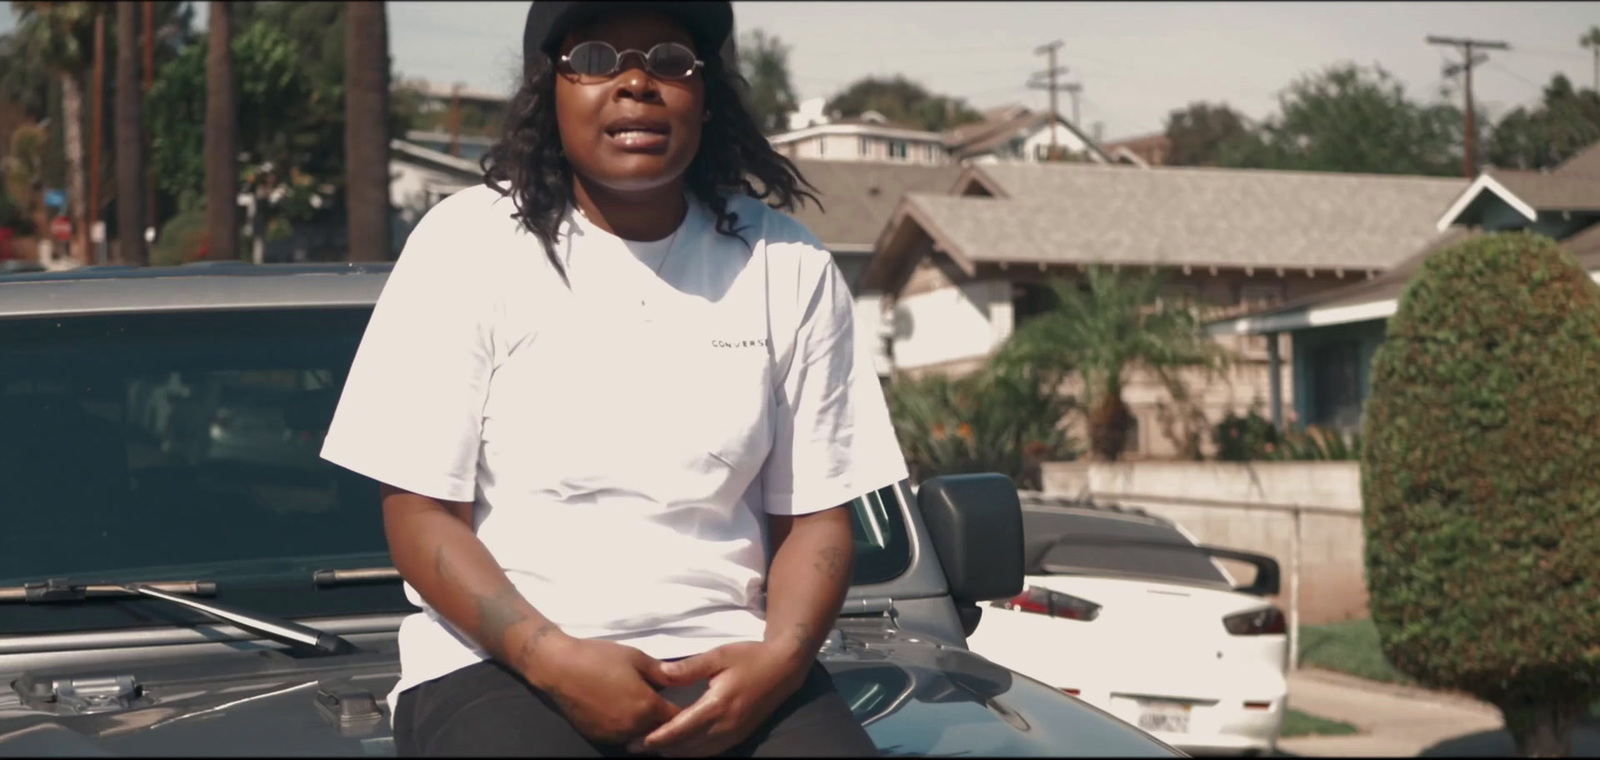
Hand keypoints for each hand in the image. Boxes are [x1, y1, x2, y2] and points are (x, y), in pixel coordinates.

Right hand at [525, 636, 682, 744]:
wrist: (559, 667)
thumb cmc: (599, 657)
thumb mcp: (636, 657)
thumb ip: (663, 672)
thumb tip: (684, 678)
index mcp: (647, 706)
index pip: (677, 718)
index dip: (688, 713)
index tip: (692, 706)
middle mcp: (633, 727)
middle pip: (661, 732)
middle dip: (669, 723)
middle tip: (672, 709)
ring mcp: (615, 735)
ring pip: (642, 737)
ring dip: (649, 728)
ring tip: (651, 713)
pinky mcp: (599, 737)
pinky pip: (623, 737)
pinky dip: (630, 730)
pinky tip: (628, 714)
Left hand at [635, 642, 810, 756]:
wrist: (783, 668)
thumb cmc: (749, 657)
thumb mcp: (718, 655)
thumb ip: (689, 668)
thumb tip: (661, 673)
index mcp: (718, 704)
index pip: (682, 728)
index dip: (659, 737)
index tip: (638, 741)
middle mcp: (726, 725)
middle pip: (687, 746)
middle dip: (661, 748)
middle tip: (634, 746)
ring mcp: (733, 734)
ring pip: (698, 753)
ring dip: (675, 753)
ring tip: (652, 750)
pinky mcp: (739, 736)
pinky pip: (711, 751)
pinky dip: (692, 753)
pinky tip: (679, 749)